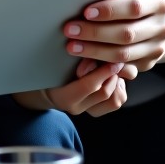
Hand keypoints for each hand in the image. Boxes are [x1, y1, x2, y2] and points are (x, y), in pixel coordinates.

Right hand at [14, 58, 130, 116]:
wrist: (45, 86)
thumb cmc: (51, 66)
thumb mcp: (59, 60)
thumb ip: (77, 58)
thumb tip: (96, 51)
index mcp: (64, 96)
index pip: (88, 86)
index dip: (102, 70)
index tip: (111, 56)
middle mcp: (76, 107)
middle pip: (104, 92)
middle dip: (112, 74)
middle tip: (115, 60)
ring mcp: (87, 111)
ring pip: (114, 100)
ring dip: (117, 83)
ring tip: (114, 69)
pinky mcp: (96, 110)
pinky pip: (115, 103)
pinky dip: (119, 89)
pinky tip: (114, 78)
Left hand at [64, 0, 164, 72]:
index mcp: (158, 4)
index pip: (133, 7)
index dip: (109, 11)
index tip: (86, 12)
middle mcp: (161, 28)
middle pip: (126, 34)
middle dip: (95, 33)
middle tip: (70, 30)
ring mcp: (156, 49)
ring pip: (124, 55)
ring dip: (95, 52)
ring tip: (72, 46)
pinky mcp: (147, 64)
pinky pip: (124, 69)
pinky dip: (104, 67)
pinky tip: (85, 63)